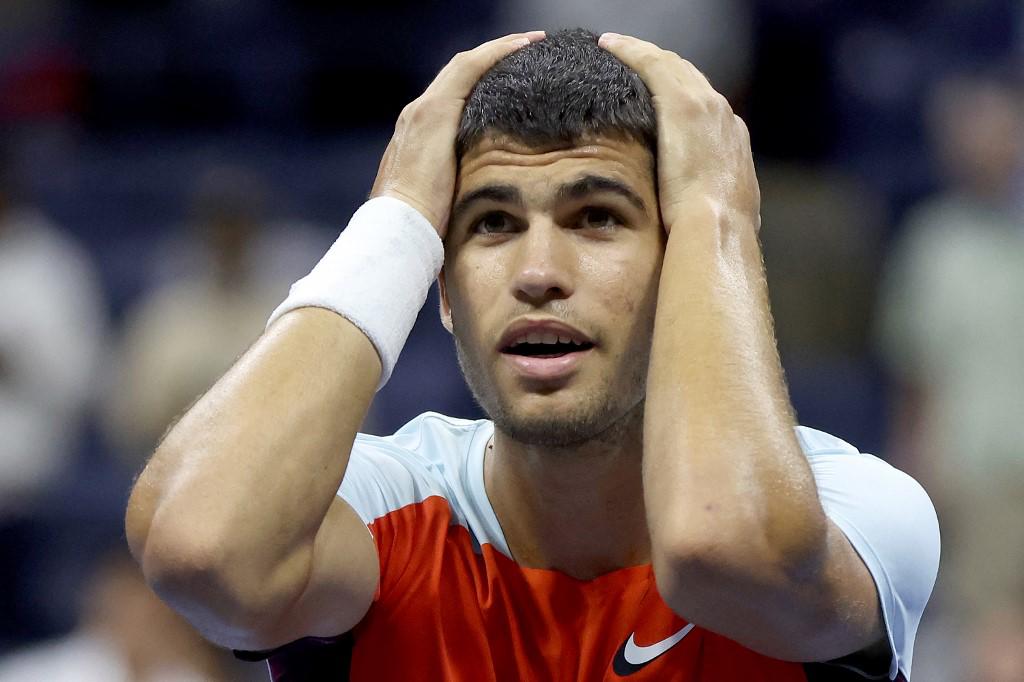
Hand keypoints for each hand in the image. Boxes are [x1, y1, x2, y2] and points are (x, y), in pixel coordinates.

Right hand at [370, 31, 545, 236]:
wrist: (399, 227)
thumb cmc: (424, 226)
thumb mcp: (446, 199)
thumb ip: (462, 185)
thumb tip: (489, 194)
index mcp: (419, 134)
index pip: (455, 94)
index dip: (484, 78)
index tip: (513, 74)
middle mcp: (418, 114)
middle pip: (459, 73)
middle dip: (492, 57)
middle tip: (527, 47)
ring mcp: (424, 110)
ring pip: (465, 65)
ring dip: (499, 50)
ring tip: (530, 41)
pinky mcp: (434, 112)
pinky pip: (469, 68)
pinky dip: (495, 53)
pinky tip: (522, 46)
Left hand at [597, 33, 759, 233]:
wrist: (717, 227)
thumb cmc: (710, 235)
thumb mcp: (714, 215)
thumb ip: (704, 204)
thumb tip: (696, 218)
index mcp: (731, 142)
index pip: (702, 108)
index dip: (678, 96)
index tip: (656, 96)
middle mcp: (723, 115)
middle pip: (688, 78)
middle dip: (661, 68)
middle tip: (631, 60)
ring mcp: (705, 105)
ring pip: (670, 65)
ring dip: (642, 53)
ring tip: (615, 46)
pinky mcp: (682, 101)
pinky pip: (651, 62)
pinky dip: (630, 50)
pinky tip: (607, 44)